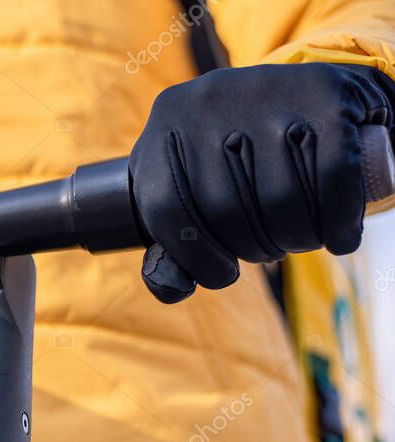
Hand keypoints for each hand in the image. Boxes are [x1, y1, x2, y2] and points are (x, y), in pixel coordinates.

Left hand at [130, 63, 394, 302]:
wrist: (303, 97)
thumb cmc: (233, 164)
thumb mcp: (189, 194)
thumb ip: (173, 252)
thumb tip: (172, 289)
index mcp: (163, 128)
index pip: (165, 209)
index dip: (195, 257)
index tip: (225, 274)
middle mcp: (205, 102)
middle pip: (225, 208)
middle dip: (254, 248)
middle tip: (272, 248)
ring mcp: (263, 90)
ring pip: (280, 197)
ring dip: (297, 238)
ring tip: (300, 238)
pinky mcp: (321, 91)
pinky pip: (332, 175)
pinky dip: (338, 221)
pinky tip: (339, 240)